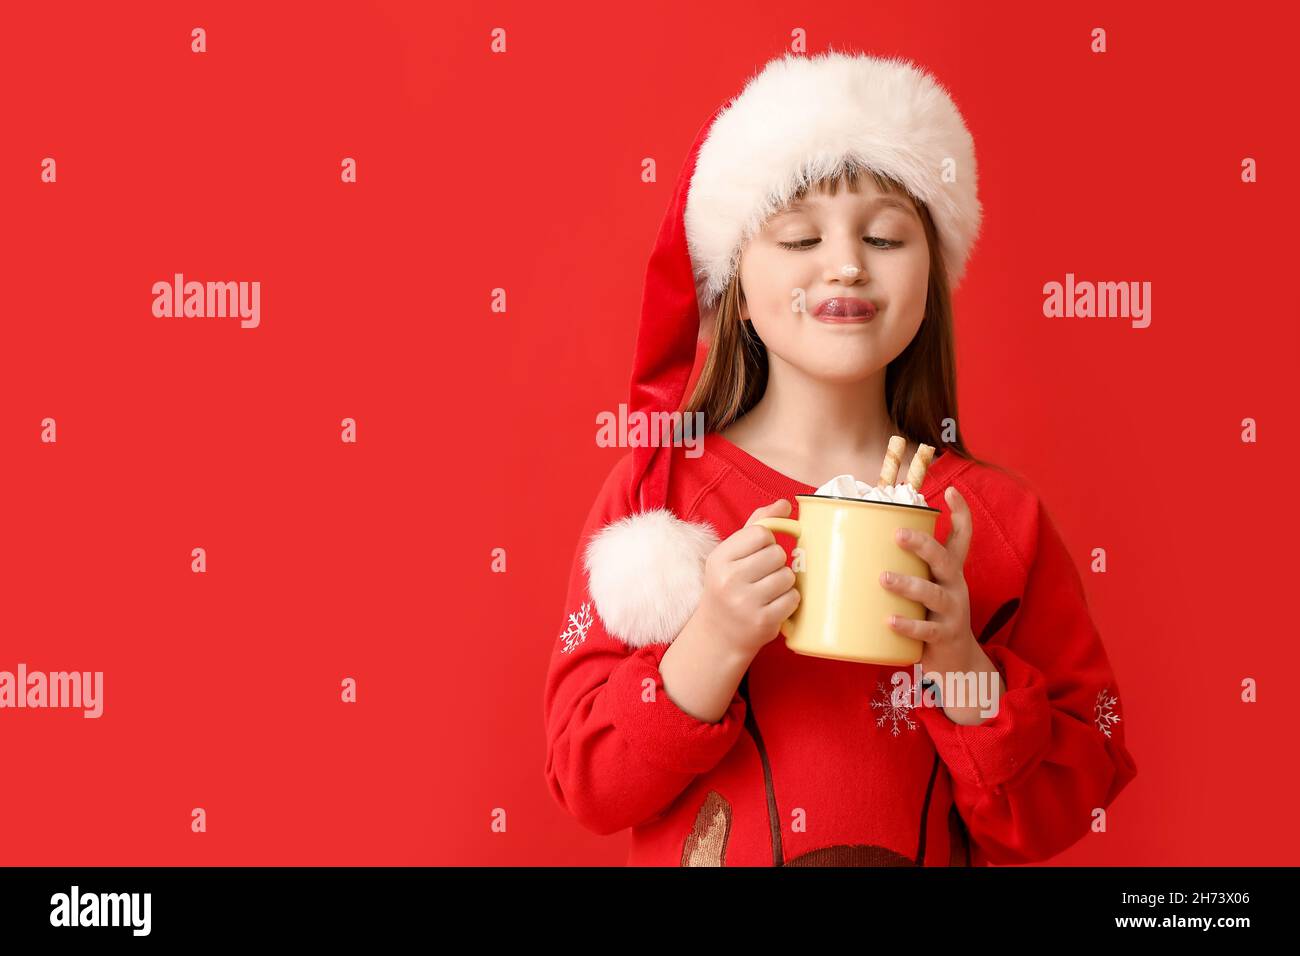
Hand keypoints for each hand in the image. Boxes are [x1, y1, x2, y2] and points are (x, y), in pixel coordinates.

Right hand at [693, 498, 800, 659]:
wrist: (718, 636)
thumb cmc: (728, 588)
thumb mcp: (731, 556)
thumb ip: (756, 526)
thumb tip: (784, 504)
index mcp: (720, 558)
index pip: (762, 533)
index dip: (767, 542)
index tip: (759, 555)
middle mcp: (729, 579)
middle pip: (778, 554)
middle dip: (776, 564)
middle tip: (763, 576)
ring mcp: (746, 602)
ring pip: (788, 576)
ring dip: (784, 583)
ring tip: (768, 592)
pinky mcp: (763, 622)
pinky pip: (793, 598)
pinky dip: (789, 601)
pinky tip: (774, 605)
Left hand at [878, 485, 979, 675]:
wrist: (957, 661)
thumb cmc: (930, 616)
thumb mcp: (925, 589)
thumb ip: (904, 570)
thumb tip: (855, 551)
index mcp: (950, 572)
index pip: (962, 537)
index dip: (961, 513)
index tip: (951, 490)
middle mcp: (955, 586)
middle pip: (945, 559)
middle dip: (922, 545)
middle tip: (897, 534)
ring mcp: (953, 612)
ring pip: (933, 593)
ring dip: (908, 584)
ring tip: (883, 578)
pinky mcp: (945, 637)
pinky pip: (927, 629)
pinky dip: (908, 625)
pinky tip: (890, 621)